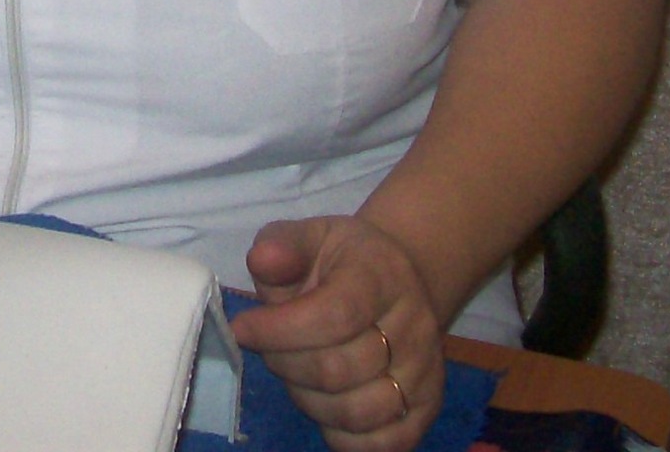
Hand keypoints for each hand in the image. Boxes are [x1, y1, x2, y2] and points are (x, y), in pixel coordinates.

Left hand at [229, 216, 445, 451]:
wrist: (397, 284)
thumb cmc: (342, 264)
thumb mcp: (309, 237)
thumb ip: (281, 245)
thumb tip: (264, 261)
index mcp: (382, 276)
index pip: (335, 315)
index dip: (280, 330)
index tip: (243, 328)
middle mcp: (414, 326)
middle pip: (337, 370)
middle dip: (286, 364)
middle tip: (271, 348)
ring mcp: (425, 372)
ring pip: (355, 413)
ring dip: (308, 400)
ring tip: (297, 373)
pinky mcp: (425, 409)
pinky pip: (378, 445)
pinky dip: (339, 435)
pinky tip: (323, 403)